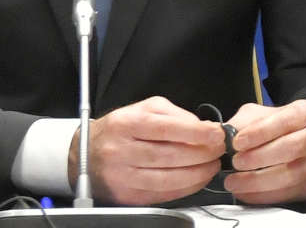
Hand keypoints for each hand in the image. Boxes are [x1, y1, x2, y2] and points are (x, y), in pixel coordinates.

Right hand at [81, 96, 223, 204]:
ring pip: (166, 180)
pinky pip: (160, 195)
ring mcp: (122, 176)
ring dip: (196, 175)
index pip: (166, 129)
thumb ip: (176, 115)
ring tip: (212, 166)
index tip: (217, 134)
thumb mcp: (146, 109)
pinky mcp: (125, 195)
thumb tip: (204, 128)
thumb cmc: (121, 128)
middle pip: (169, 156)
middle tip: (219, 151)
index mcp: (128, 124)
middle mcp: (121, 151)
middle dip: (202, 154)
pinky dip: (183, 189)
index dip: (196, 133)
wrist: (86, 153)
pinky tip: (196, 180)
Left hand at [223, 99, 305, 204]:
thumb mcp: (265, 115)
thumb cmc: (284, 129)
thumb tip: (224, 135)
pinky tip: (245, 192)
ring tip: (234, 181)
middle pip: (292, 148)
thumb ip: (246, 122)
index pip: (286, 120)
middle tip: (236, 162)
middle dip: (259, 157)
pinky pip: (289, 194)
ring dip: (257, 181)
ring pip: (291, 175)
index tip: (237, 142)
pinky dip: (263, 195)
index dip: (260, 132)